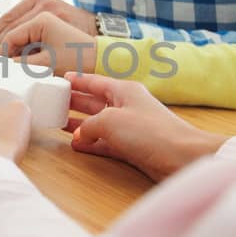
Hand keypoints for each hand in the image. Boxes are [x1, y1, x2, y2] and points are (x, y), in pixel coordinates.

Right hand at [0, 11, 98, 76]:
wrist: (99, 53)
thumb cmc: (78, 58)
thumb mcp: (47, 63)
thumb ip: (22, 64)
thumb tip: (1, 66)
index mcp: (42, 15)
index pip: (12, 33)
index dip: (0, 50)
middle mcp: (40, 3)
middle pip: (8, 23)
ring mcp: (42, 5)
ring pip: (13, 21)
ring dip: (2, 37)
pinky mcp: (44, 11)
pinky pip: (22, 23)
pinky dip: (13, 35)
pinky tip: (5, 46)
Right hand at [65, 73, 224, 182]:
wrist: (181, 157)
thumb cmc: (151, 132)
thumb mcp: (110, 121)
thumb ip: (88, 126)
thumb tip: (79, 136)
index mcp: (124, 91)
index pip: (95, 81)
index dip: (78, 80)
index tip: (61, 79)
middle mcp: (127, 106)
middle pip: (95, 101)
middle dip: (75, 102)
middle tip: (54, 102)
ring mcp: (130, 128)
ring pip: (98, 123)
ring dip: (80, 124)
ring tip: (59, 123)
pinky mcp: (132, 148)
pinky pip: (105, 142)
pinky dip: (90, 143)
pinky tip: (76, 145)